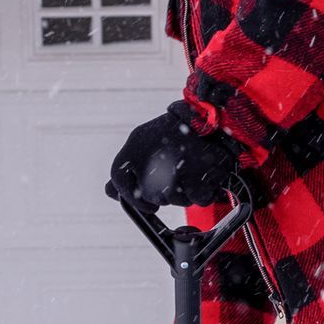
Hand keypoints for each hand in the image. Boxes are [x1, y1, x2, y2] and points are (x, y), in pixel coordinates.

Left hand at [106, 102, 243, 212]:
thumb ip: (125, 167)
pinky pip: (197, 199)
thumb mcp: (144, 140)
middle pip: (150, 196)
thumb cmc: (177, 133)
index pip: (118, 178)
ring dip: (183, 194)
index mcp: (135, 144)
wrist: (213, 118)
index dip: (127, 196)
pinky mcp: (197, 178)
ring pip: (174, 200)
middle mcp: (152, 157)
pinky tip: (203, 174)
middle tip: (176, 176)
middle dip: (163, 195)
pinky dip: (202, 193)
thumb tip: (109, 191)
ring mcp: (174, 169)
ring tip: (191, 170)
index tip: (146, 205)